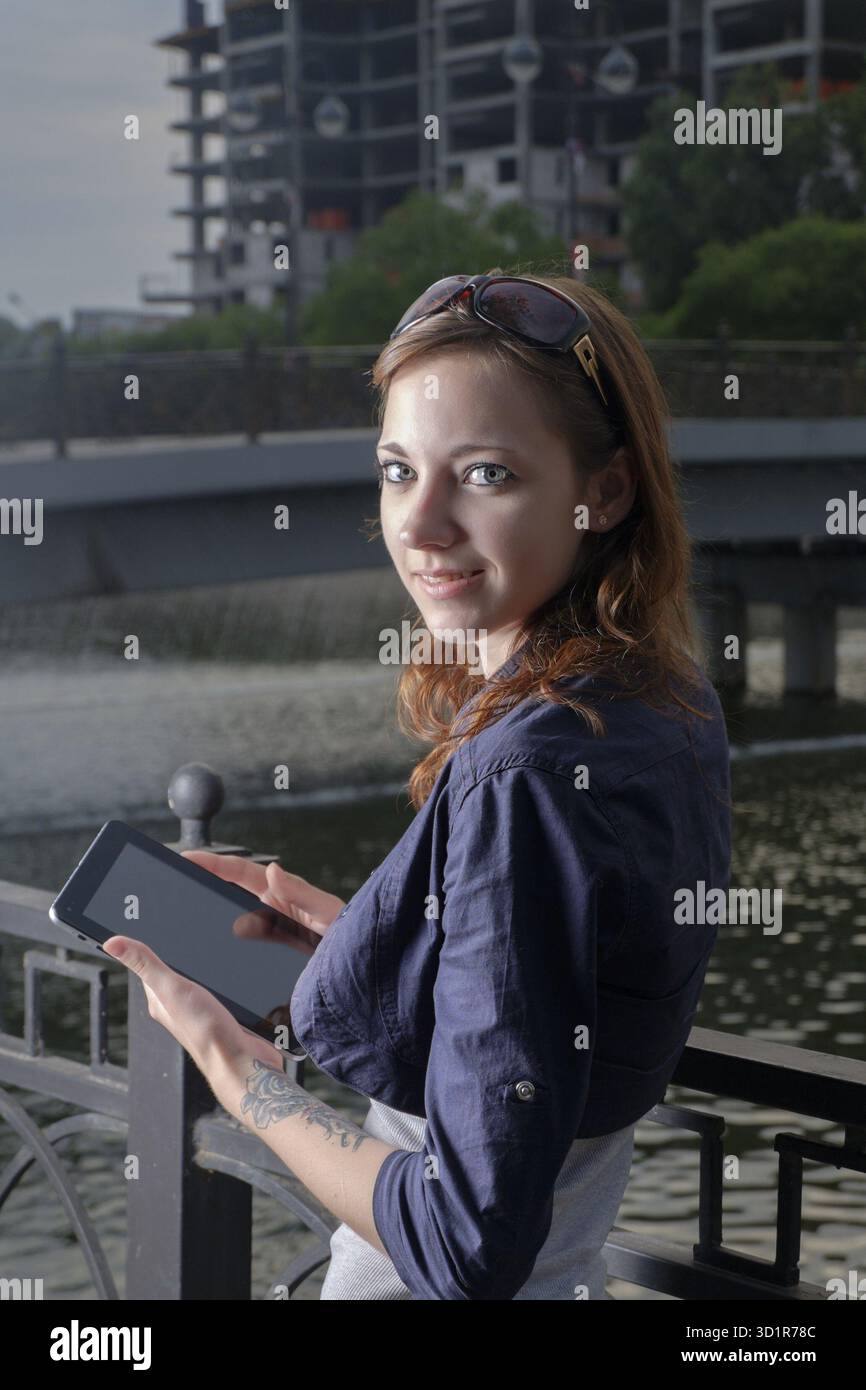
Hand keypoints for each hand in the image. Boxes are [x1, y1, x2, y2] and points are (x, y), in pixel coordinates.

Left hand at [101, 935, 281, 1074]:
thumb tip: (112, 942)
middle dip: (181, 958)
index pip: (148, 969)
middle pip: (174, 975)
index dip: (149, 950)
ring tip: (207, 957)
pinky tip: (230, 979)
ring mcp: (200, 1012)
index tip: (147, 930)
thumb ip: (146, 963)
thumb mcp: (171, 987)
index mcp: (160, 1000)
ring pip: (197, 984)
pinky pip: (217, 993)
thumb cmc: (205, 1033)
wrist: (240, 1059)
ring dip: (204, 971)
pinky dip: (222, 984)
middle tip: (184, 939)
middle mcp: (177, 1007)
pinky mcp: (221, 1016)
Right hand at [180, 850, 345, 956]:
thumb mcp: (330, 913)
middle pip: (228, 893)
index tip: (187, 857)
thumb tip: (273, 872)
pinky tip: (206, 956)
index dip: (213, 863)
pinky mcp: (269, 958)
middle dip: (200, 884)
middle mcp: (273, 911)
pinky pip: (240, 950)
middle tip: (171, 882)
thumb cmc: (354, 936)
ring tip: (178, 917)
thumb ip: (303, 893)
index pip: (241, 872)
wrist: (363, 977)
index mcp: (283, 893)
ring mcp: (270, 934)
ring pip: (230, 923)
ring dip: (207, 917)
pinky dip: (222, 949)